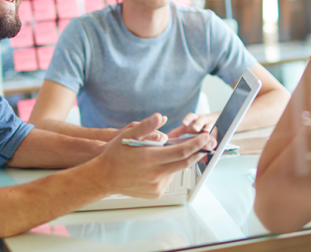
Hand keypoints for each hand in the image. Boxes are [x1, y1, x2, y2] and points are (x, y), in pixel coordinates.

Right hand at [94, 113, 215, 198]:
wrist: (105, 177)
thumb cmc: (116, 155)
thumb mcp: (128, 135)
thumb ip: (146, 126)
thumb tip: (160, 117)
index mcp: (149, 158)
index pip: (180, 151)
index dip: (195, 144)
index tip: (206, 138)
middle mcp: (155, 174)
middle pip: (184, 162)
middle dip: (197, 151)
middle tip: (206, 142)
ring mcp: (156, 186)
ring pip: (176, 170)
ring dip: (178, 160)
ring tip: (165, 153)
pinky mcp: (156, 193)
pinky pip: (168, 178)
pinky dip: (168, 170)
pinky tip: (157, 165)